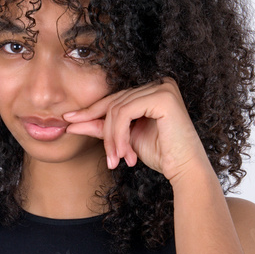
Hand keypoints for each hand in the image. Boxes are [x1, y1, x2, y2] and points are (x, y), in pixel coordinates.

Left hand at [62, 76, 211, 183]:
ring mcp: (162, 87)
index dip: (91, 112)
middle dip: (105, 133)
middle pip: (114, 103)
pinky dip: (119, 134)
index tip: (70, 123)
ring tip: (117, 160)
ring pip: (117, 109)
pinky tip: (125, 152)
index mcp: (152, 90)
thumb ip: (101, 127)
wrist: (184, 170)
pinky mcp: (163, 96)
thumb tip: (71, 123)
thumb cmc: (161, 154)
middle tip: (109, 159)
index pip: (115, 99)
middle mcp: (159, 83)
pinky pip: (125, 112)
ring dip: (112, 138)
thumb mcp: (125, 138)